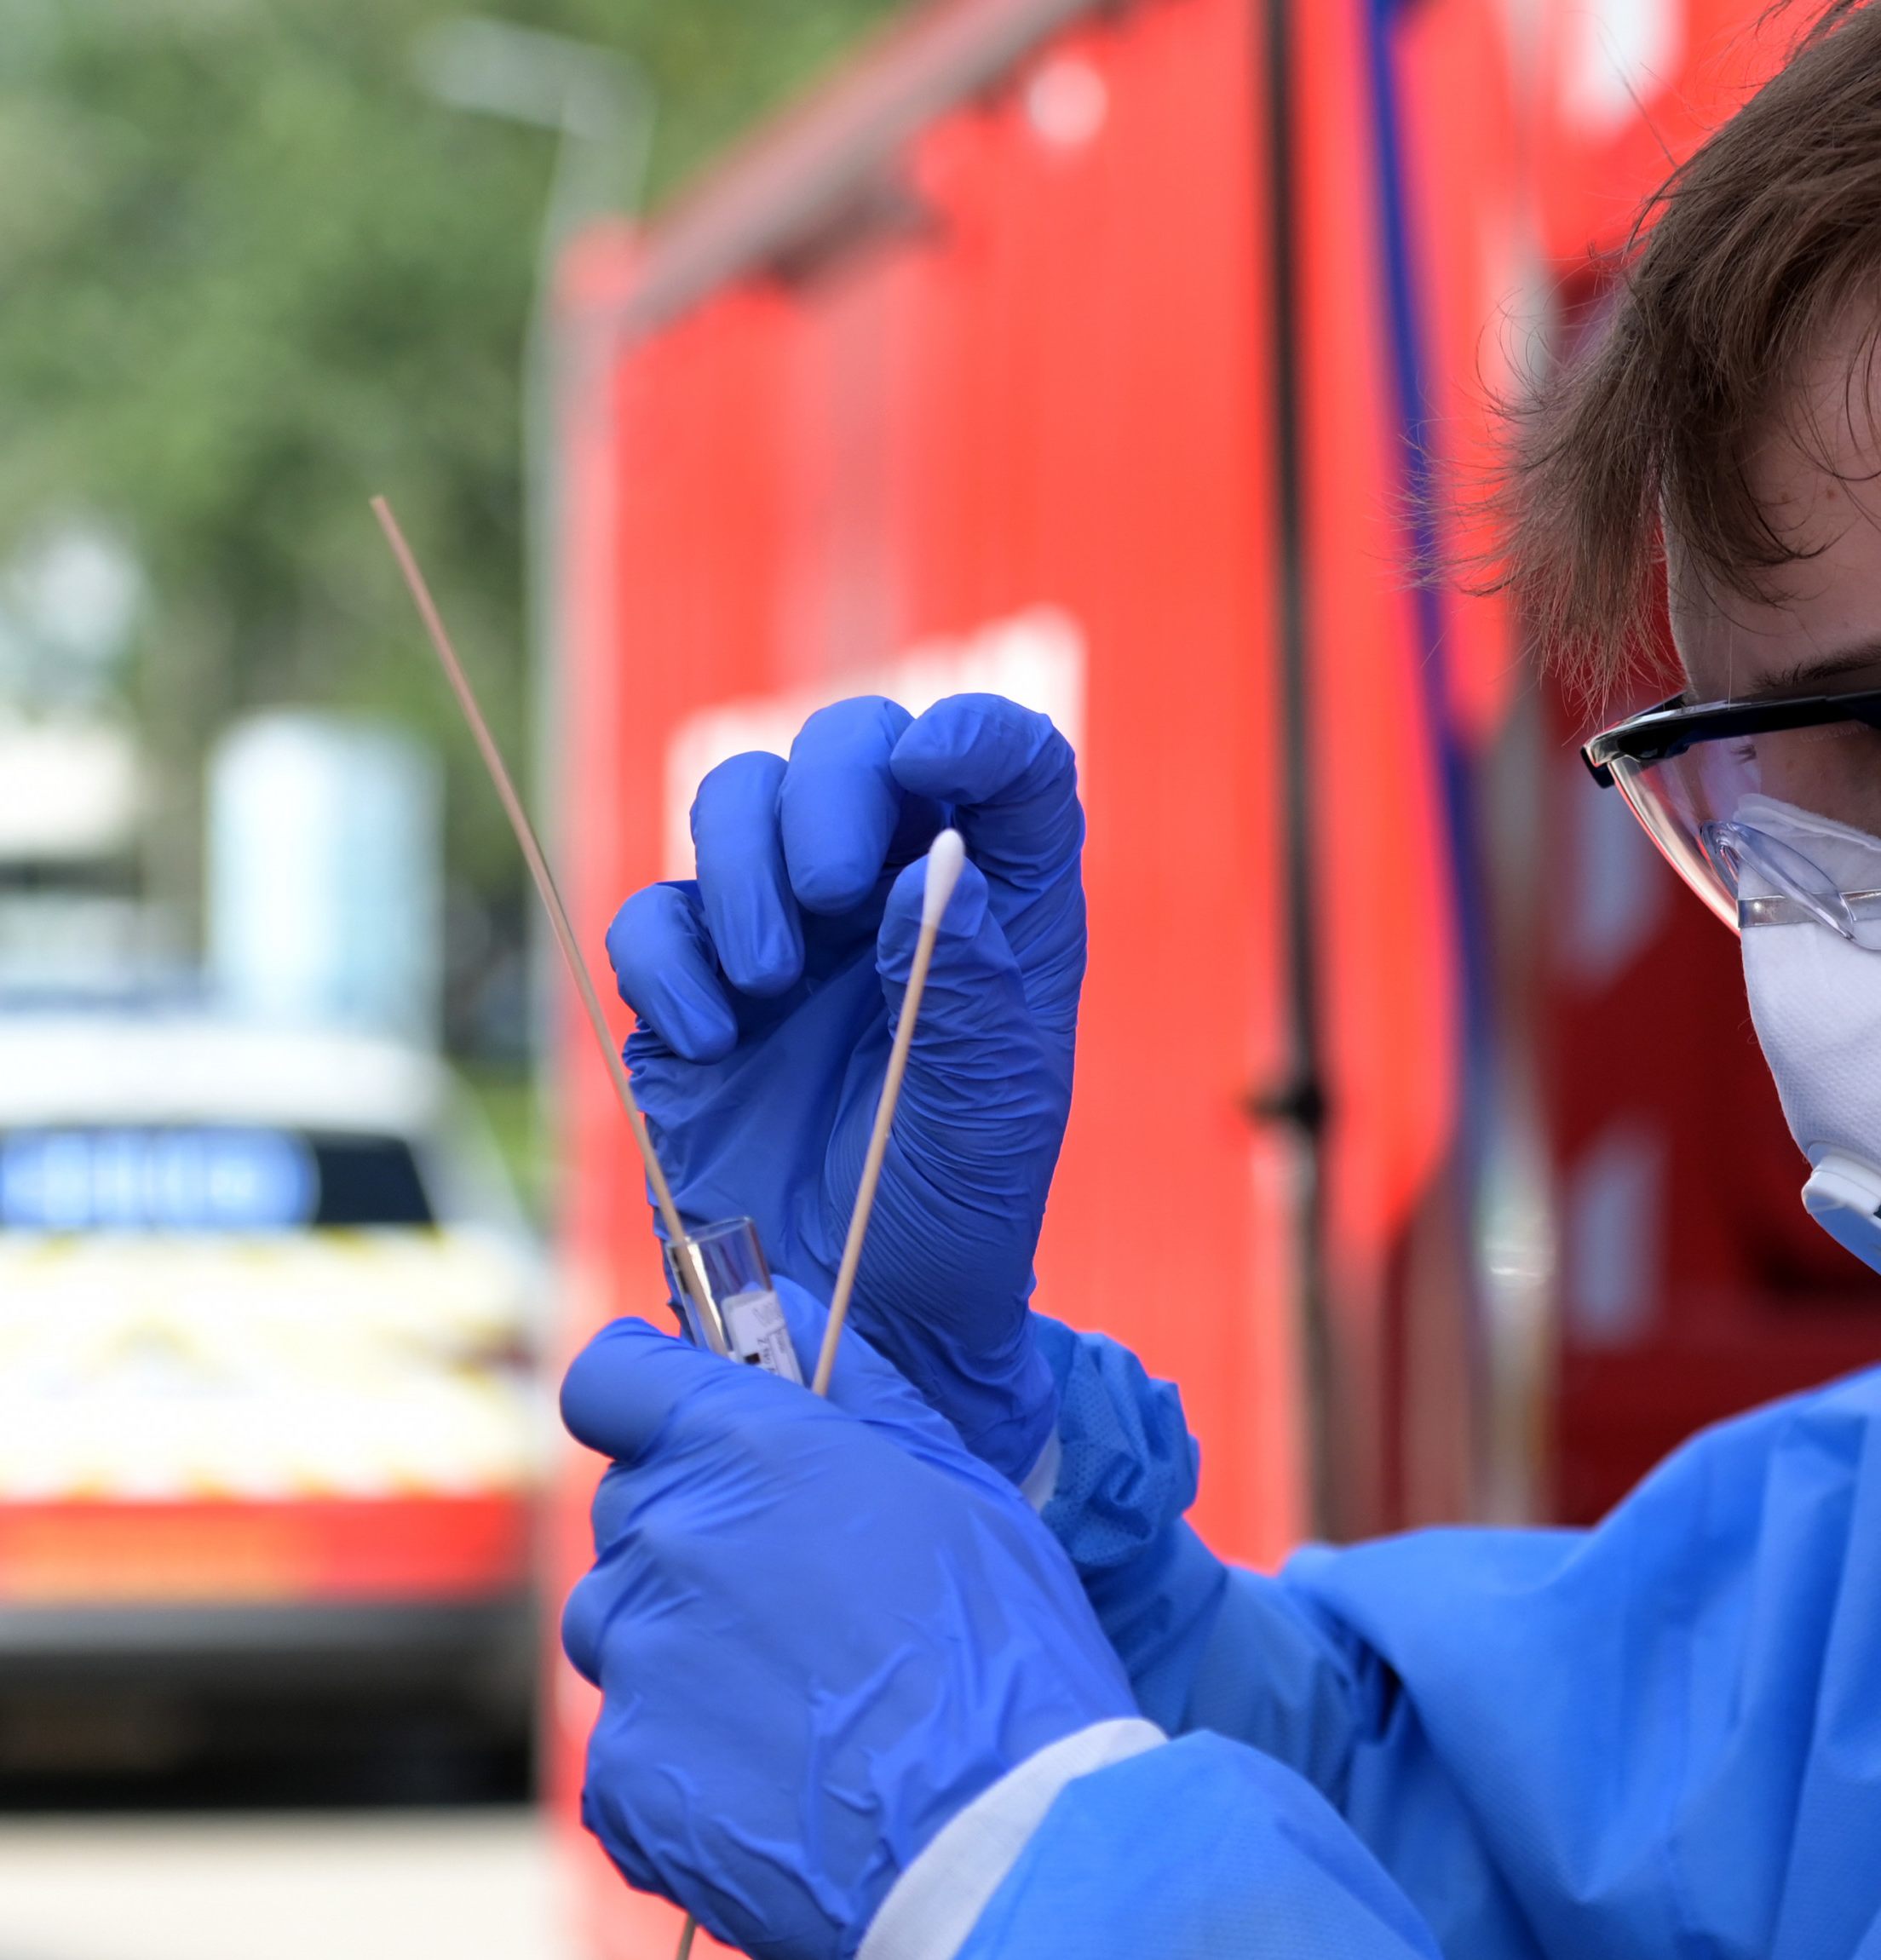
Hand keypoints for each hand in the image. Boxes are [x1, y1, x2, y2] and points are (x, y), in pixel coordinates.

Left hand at [559, 1314, 1137, 1959]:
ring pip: (619, 1624)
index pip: (614, 1378)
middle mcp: (668, 1542)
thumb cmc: (997, 1644)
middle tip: (793, 1584)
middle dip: (693, 1527)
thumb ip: (858, 1389)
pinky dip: (680, 1749)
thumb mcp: (955, 1481)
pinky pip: (627, 1741)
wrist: (995, 1833)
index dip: (643, 1390)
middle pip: (631, 1507)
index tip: (678, 1411)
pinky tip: (773, 1766)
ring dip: (678, 1637)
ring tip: (790, 1688)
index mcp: (744, 1451)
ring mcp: (636, 1664)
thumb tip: (793, 1313)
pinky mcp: (624, 1776)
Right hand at [605, 693, 1083, 1481]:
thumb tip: (926, 865)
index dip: (975, 735)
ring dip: (740, 867)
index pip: (1008, 768)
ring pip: (736, 796)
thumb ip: (965, 986)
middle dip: (826, 788)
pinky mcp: (693, 986)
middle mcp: (892, 892)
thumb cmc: (954, 1211)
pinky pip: (654, 914)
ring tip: (768, 981)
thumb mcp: (988, 1109)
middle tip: (825, 893)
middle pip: (852, 746)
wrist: (850, 1319)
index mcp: (1001, 908)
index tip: (936, 762)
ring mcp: (788, 931)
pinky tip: (709, 1039)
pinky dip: (667, 958)